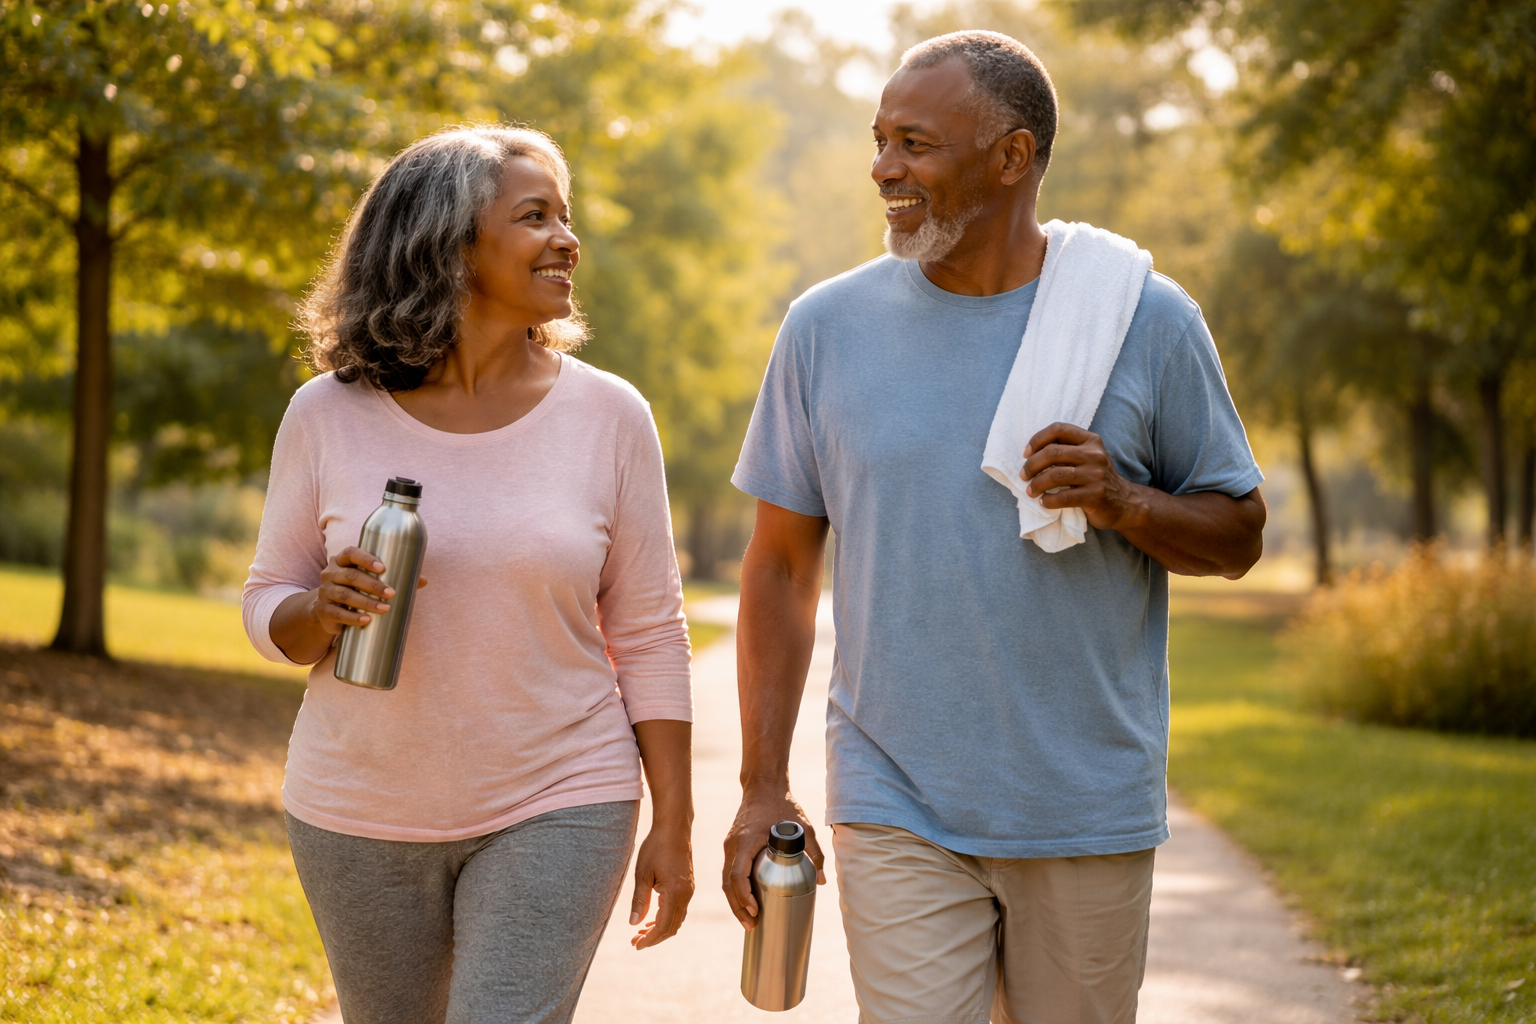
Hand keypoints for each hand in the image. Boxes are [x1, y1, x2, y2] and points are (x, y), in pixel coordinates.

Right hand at [309, 546, 426, 634]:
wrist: (327, 610)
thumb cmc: (355, 589)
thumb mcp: (369, 580)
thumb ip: (395, 577)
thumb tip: (423, 580)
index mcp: (342, 560)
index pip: (351, 553)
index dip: (366, 559)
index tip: (383, 568)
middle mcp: (330, 573)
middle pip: (351, 576)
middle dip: (373, 585)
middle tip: (391, 593)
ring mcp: (325, 592)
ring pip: (345, 595)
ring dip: (366, 602)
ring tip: (385, 609)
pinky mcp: (323, 610)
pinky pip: (337, 613)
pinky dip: (353, 617)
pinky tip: (366, 620)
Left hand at [629, 823, 693, 948]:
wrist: (674, 828)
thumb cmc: (656, 847)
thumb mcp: (642, 874)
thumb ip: (638, 900)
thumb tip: (634, 924)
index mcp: (674, 893)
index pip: (663, 926)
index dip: (649, 939)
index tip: (636, 945)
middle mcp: (685, 895)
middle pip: (672, 927)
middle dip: (654, 938)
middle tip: (635, 941)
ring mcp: (689, 890)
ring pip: (677, 919)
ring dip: (660, 929)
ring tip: (641, 931)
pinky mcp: (688, 885)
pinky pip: (679, 909)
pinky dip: (667, 918)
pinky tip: (653, 917)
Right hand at [722, 784, 823, 929]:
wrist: (764, 785)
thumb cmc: (783, 805)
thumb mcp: (803, 826)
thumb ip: (814, 852)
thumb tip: (822, 881)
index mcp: (746, 841)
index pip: (737, 876)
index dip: (744, 897)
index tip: (755, 911)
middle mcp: (733, 845)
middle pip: (727, 884)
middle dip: (738, 908)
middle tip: (751, 925)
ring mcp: (730, 845)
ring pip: (725, 880)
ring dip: (734, 901)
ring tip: (748, 920)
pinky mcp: (731, 845)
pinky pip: (728, 871)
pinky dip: (734, 889)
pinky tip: (744, 901)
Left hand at [1022, 422, 1148, 531]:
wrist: (1124, 502)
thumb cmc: (1096, 478)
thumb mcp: (1087, 457)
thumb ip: (1066, 450)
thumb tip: (1030, 453)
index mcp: (1091, 440)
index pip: (1059, 429)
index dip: (1037, 439)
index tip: (1025, 454)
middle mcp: (1095, 454)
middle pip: (1053, 452)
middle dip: (1032, 465)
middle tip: (1023, 476)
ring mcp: (1096, 475)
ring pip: (1056, 475)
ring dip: (1036, 484)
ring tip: (1030, 491)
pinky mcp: (1096, 495)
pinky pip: (1064, 497)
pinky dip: (1048, 500)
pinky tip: (1043, 502)